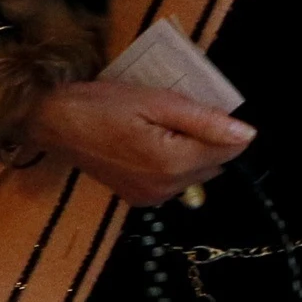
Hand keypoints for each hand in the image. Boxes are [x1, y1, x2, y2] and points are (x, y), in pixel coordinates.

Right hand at [25, 82, 252, 205]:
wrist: (53, 123)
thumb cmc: (102, 104)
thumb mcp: (157, 101)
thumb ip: (205, 120)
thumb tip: (248, 134)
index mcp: (174, 163)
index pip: (230, 150)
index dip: (223, 126)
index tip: (197, 108)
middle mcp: (167, 188)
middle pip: (215, 164)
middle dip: (206, 139)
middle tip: (172, 115)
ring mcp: (152, 198)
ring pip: (196, 175)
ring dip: (189, 152)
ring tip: (157, 128)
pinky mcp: (138, 199)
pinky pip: (174, 182)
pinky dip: (172, 164)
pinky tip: (148, 144)